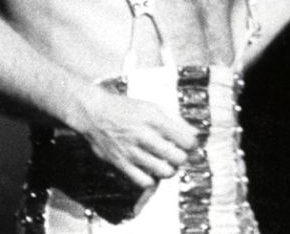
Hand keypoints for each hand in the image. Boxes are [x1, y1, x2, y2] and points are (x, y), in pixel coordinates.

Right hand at [75, 87, 198, 187]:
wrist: (94, 113)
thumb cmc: (126, 109)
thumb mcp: (152, 107)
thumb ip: (175, 121)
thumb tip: (195, 134)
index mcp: (154, 119)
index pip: (186, 140)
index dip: (192, 144)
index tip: (188, 144)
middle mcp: (144, 135)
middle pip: (178, 158)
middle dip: (182, 158)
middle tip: (177, 154)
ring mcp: (132, 151)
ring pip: (164, 171)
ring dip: (169, 169)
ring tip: (165, 163)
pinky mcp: (121, 164)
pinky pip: (144, 181)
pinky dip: (151, 179)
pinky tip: (150, 170)